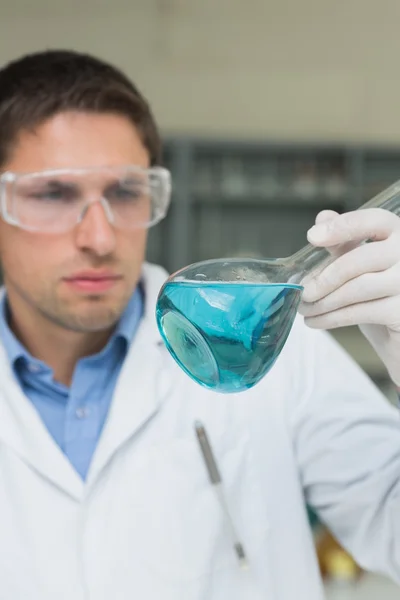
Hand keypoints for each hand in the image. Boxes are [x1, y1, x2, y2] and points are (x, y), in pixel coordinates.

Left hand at [298, 207, 399, 385]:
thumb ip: (346, 240)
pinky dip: (332, 318)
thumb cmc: (382, 293)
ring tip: (304, 308)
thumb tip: (323, 218)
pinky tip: (316, 321)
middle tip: (302, 290)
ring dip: (324, 301)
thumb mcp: (364, 263)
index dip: (342, 227)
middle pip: (359, 259)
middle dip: (324, 277)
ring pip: (357, 288)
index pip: (374, 220)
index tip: (312, 237)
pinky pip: (361, 312)